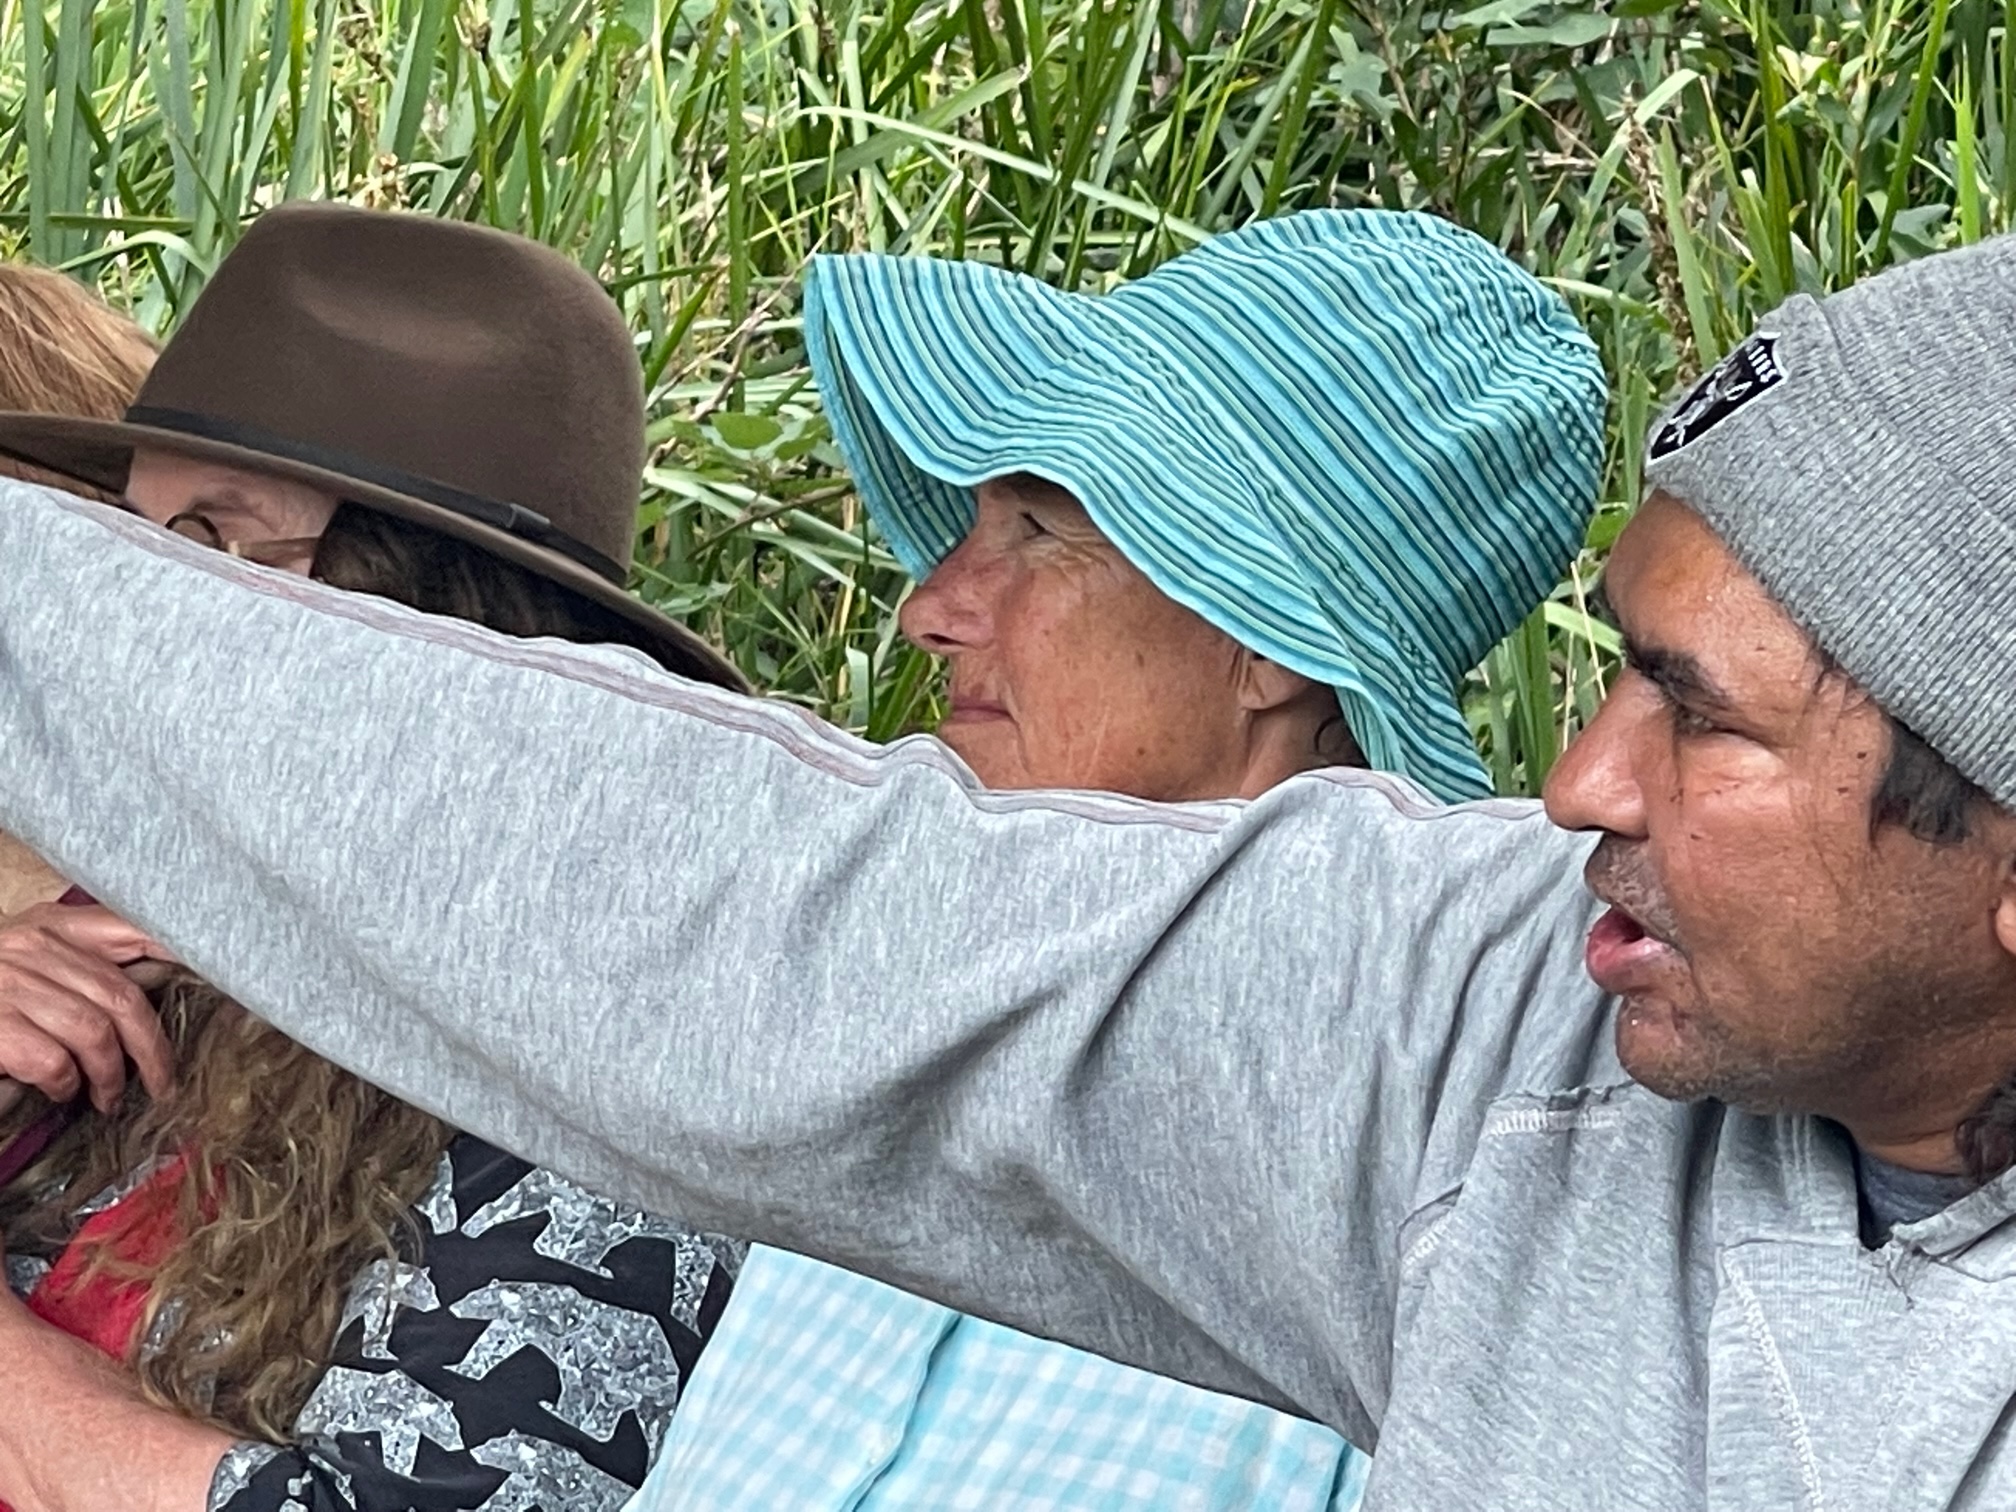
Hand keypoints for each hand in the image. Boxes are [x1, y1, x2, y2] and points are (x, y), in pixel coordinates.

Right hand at [0, 904, 176, 1115]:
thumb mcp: (30, 961)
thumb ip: (82, 966)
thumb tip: (158, 984)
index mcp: (50, 926)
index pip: (131, 927)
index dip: (181, 948)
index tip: (223, 974)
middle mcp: (30, 948)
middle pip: (121, 996)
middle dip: (152, 1047)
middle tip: (162, 1082)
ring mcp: (8, 986)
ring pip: (93, 1032)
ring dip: (110, 1075)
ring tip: (107, 1097)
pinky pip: (52, 1060)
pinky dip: (64, 1083)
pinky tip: (59, 1091)